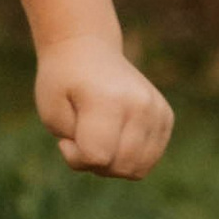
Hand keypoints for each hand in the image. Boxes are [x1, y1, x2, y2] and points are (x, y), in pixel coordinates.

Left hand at [35, 36, 172, 177]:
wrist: (86, 49)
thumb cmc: (63, 84)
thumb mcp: (53, 116)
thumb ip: (76, 150)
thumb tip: (107, 164)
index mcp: (107, 100)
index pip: (96, 157)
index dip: (74, 155)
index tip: (64, 137)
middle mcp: (139, 104)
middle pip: (120, 167)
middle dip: (94, 163)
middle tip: (80, 136)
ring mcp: (157, 110)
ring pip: (138, 169)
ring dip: (113, 163)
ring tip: (99, 137)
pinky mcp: (166, 116)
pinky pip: (149, 160)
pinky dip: (129, 157)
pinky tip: (115, 135)